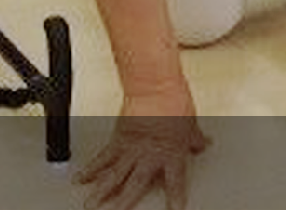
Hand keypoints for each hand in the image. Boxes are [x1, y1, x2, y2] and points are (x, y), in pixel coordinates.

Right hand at [75, 89, 209, 208]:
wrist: (154, 87)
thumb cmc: (173, 101)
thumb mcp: (191, 123)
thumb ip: (195, 139)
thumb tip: (203, 143)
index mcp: (171, 155)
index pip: (175, 182)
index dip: (175, 198)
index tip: (174, 210)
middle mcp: (149, 157)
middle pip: (135, 186)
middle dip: (125, 203)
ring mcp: (131, 150)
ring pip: (115, 176)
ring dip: (102, 192)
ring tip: (92, 204)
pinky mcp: (117, 139)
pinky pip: (103, 157)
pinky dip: (92, 168)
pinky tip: (82, 178)